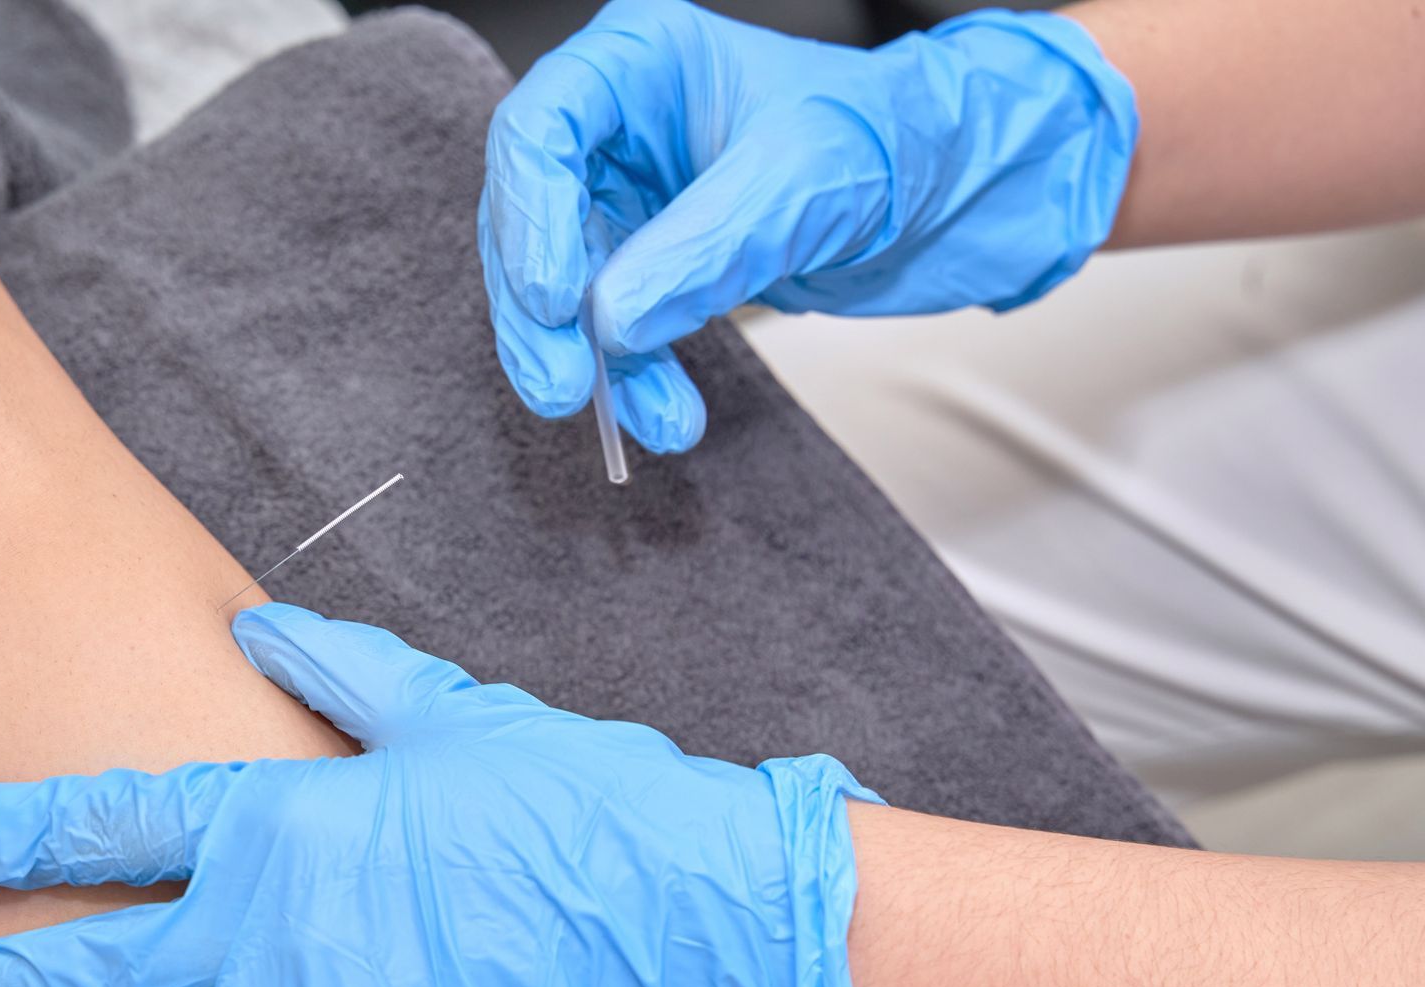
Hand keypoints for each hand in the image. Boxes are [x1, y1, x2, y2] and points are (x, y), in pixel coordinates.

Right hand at [478, 0, 1137, 451]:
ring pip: (565, 290)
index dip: (531, 222)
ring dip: (595, 366)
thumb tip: (610, 322)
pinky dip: (634, 381)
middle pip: (531, 221)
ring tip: (649, 422)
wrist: (960, 195)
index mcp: (640, 60)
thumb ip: (704, 249)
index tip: (561, 302)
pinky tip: (666, 417)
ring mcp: (633, 198)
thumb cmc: (898, 140)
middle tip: (563, 389)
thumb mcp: (804, 182)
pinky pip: (614, 330)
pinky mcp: (655, 264)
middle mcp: (620, 125)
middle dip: (543, 315)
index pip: (537, 132)